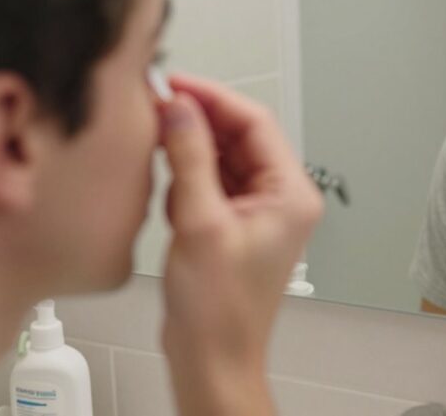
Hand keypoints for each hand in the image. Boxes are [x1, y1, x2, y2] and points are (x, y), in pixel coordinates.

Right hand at [155, 74, 322, 413]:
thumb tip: (178, 109)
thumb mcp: (200, 224)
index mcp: (290, 194)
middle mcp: (279, 197)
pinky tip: (167, 189)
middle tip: (156, 107)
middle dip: (196, 122)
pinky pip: (208, 181)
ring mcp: (255, 210)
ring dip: (187, 150)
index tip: (175, 84)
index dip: (212, 98)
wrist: (211, 360)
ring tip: (155, 145)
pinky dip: (185, 177)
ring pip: (220, 157)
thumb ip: (189, 159)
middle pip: (237, 136)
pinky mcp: (231, 223)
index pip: (254, 123)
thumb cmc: (219, 312)